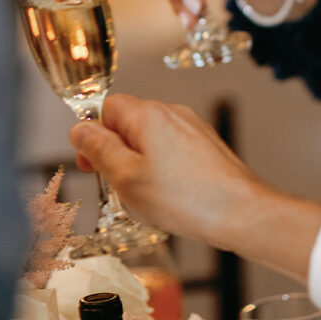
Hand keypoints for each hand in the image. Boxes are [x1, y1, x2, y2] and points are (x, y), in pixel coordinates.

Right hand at [69, 93, 262, 251]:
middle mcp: (172, 113)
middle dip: (115, 151)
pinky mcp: (206, 146)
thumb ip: (99, 149)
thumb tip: (79, 130)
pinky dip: (162, 168)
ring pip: (150, 138)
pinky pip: (172, 150)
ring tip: (143, 195)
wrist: (241, 212)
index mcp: (148, 115)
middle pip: (129, 122)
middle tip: (114, 183)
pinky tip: (167, 196)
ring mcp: (192, 129)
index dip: (92, 134)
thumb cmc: (186, 199)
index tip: (90, 162)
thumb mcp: (126, 177)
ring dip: (138, 162)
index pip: (106, 107)